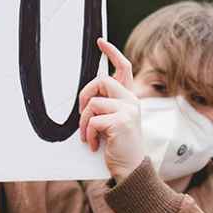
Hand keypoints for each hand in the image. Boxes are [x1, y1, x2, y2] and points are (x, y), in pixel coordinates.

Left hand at [78, 38, 143, 182]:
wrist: (131, 170)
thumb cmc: (118, 145)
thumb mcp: (113, 120)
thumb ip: (106, 104)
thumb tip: (87, 95)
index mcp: (129, 98)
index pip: (124, 68)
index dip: (112, 52)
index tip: (100, 42)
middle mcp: (131, 101)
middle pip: (102, 81)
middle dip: (85, 95)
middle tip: (82, 112)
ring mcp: (128, 110)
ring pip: (93, 102)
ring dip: (84, 121)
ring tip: (87, 135)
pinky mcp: (121, 122)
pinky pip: (92, 120)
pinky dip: (87, 133)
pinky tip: (93, 144)